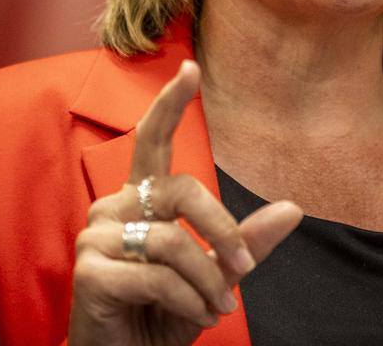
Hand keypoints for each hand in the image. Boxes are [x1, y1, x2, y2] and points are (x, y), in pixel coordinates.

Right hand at [68, 60, 303, 345]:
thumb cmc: (163, 312)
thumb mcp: (214, 274)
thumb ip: (246, 240)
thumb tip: (293, 209)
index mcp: (140, 199)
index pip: (152, 140)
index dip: (170, 103)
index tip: (190, 67)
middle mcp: (113, 207)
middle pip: (182, 190)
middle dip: (222, 229)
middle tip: (243, 270)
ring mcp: (95, 237)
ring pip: (171, 241)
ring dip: (206, 280)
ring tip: (218, 307)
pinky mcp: (89, 272)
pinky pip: (156, 276)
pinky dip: (187, 300)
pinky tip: (194, 315)